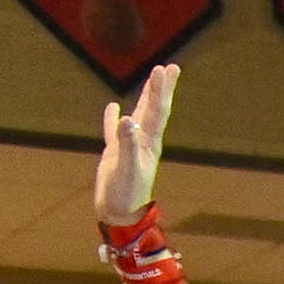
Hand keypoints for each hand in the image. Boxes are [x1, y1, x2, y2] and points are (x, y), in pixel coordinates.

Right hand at [95, 63, 177, 224]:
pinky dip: (114, 118)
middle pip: (153, 109)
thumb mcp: (126, 168)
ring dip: (144, 97)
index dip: (160, 90)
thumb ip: (127, 144)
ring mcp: (129, 146)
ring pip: (137, 115)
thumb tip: (128, 119)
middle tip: (169, 68)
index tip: (164, 69)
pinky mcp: (115, 153)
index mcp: (148, 143)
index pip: (157, 110)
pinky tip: (114, 107)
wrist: (119, 216)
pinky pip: (114, 130)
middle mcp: (142, 141)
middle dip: (160, 88)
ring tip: (150, 80)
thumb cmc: (125, 195)